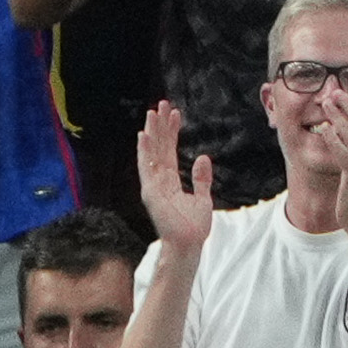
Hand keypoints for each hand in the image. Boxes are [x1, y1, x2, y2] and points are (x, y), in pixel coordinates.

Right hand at [132, 98, 216, 255]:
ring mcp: (153, 186)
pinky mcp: (151, 192)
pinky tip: (144, 135)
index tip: (175, 114)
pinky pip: (146, 167)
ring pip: (151, 153)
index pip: (169, 151)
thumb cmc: (194, 226)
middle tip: (161, 104)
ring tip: (153, 112)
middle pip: (159, 148)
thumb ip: (202, 178)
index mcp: (170, 182)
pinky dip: (144, 151)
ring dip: (152, 132)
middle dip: (160, 126)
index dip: (172, 132)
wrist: (188, 243)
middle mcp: (159, 181)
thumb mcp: (203, 197)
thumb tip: (203, 158)